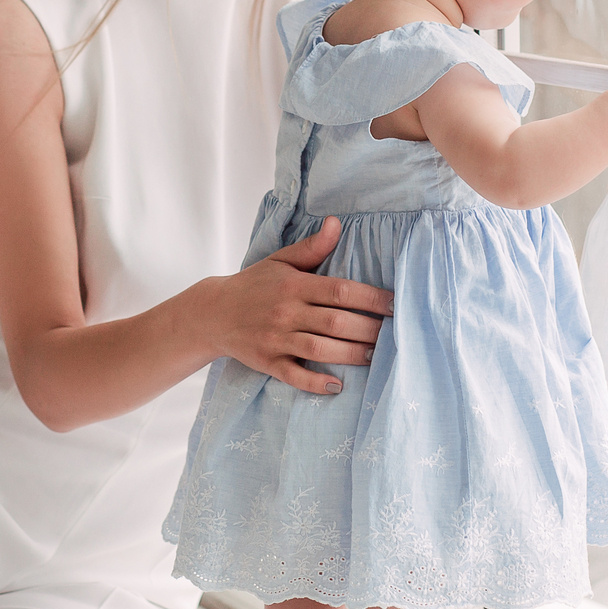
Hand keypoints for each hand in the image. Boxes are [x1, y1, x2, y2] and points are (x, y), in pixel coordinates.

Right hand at [204, 216, 392, 395]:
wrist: (212, 313)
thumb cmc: (254, 284)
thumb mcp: (280, 261)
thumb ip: (312, 247)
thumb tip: (336, 223)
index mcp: (294, 285)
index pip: (340, 291)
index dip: (372, 298)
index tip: (395, 305)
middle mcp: (286, 312)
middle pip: (336, 322)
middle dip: (369, 330)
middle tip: (390, 335)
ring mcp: (276, 339)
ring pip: (320, 349)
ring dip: (351, 355)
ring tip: (373, 356)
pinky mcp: (267, 362)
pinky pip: (294, 375)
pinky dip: (316, 383)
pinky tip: (336, 385)